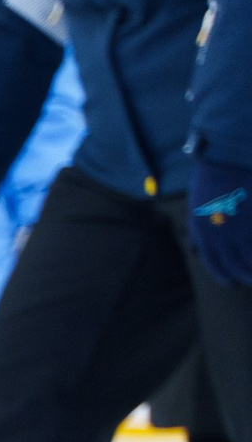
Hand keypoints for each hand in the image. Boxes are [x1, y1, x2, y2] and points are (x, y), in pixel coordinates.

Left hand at [189, 156, 251, 287]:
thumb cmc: (210, 178)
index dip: (223, 276)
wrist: (224, 159)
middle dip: (245, 277)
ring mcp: (240, 230)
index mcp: (202, 234)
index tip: (231, 282)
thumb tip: (197, 246)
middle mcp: (220, 237)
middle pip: (236, 267)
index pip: (213, 265)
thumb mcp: (196, 207)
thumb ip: (199, 229)